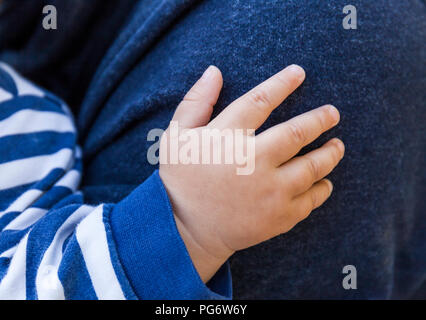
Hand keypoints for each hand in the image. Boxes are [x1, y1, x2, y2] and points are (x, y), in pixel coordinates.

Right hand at [159, 65, 344, 281]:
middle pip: (298, 132)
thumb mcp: (176, 136)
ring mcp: (270, 191)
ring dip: (330, 153)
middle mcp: (255, 161)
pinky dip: (322, 189)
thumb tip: (214, 71)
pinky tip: (325, 183)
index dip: (282, 83)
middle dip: (320, 119)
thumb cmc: (180, 181)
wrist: (183, 231)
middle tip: (333, 113)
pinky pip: (310, 200)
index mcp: (228, 138)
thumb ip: (195, 102)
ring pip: (312, 166)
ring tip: (338, 146)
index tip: (299, 72)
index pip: (260, 101)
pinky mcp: (278, 217)